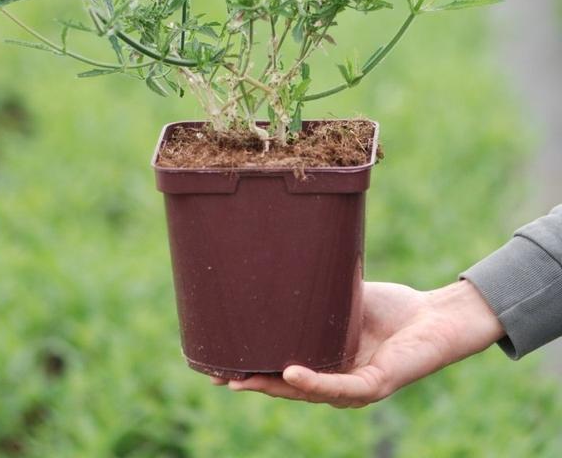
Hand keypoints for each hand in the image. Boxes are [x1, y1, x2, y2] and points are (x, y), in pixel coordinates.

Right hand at [211, 279, 503, 406]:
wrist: (436, 316)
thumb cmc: (392, 309)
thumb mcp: (343, 299)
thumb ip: (317, 294)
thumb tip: (280, 258)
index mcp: (324, 364)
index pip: (281, 372)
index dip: (250, 370)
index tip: (215, 362)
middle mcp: (335, 383)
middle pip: (286, 389)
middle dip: (251, 383)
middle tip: (216, 374)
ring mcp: (353, 388)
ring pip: (306, 394)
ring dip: (273, 387)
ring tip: (241, 379)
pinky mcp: (374, 385)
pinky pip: (340, 388)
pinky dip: (314, 382)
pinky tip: (291, 373)